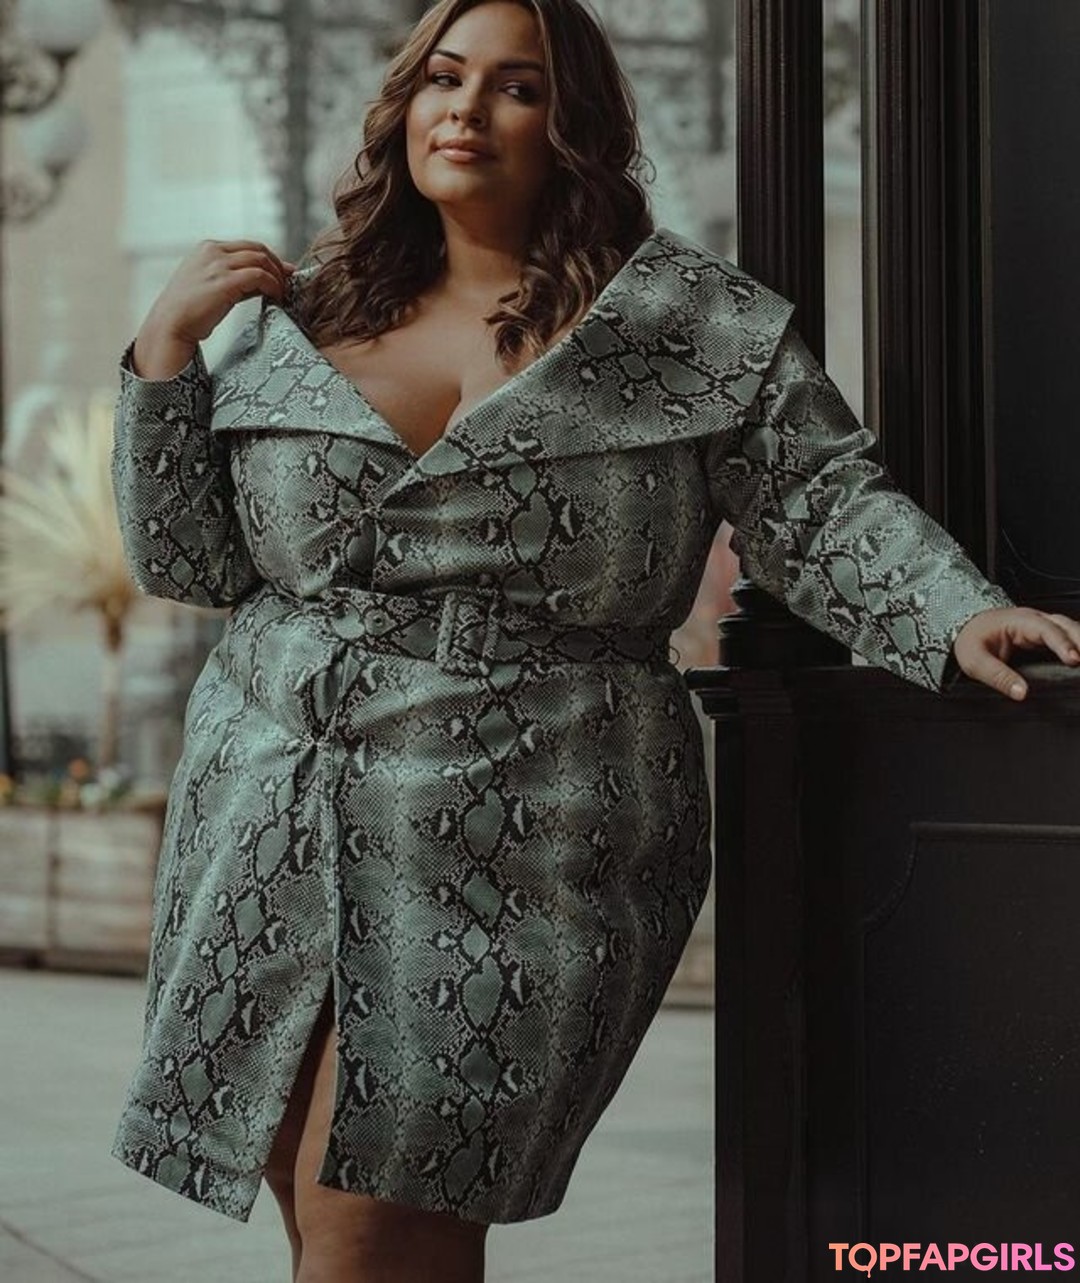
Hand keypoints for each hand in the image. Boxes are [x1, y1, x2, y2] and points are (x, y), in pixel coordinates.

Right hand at [134, 239, 295, 378]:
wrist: (171, 324)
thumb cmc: (191, 311)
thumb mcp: (212, 286)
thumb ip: (236, 278)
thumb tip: (266, 280)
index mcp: (207, 248)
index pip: (248, 245)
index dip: (270, 258)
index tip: (283, 273)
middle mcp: (213, 251)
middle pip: (258, 248)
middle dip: (278, 265)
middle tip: (288, 283)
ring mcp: (218, 264)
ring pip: (262, 259)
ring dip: (278, 276)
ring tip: (283, 293)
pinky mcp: (225, 281)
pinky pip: (260, 275)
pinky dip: (273, 285)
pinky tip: (276, 298)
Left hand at [953, 607, 1079, 699]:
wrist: (967, 628)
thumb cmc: (971, 640)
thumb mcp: (975, 660)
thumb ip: (997, 676)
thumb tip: (1021, 693)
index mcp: (1019, 621)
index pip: (1047, 630)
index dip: (1062, 644)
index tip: (1074, 659)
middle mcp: (1035, 620)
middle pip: (1067, 626)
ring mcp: (1043, 626)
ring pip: (1072, 629)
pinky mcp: (1047, 636)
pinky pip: (1068, 637)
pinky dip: (1079, 646)